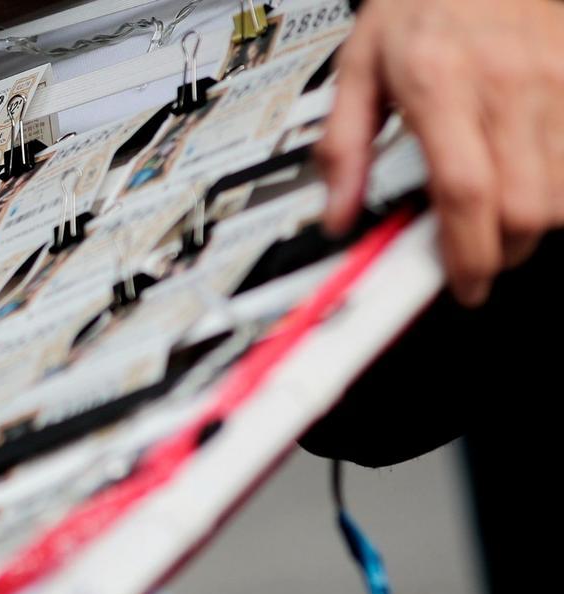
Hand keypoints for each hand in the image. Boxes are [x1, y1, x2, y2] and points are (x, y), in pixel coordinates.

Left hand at [318, 0, 563, 305]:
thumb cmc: (419, 3)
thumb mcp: (358, 67)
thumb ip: (342, 146)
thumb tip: (335, 214)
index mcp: (440, 84)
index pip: (464, 192)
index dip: (465, 253)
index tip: (459, 281)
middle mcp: (506, 84)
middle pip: (525, 208)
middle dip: (501, 252)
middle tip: (473, 255)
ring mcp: (555, 81)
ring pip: (563, 194)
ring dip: (533, 225)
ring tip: (497, 219)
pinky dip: (560, 188)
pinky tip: (530, 182)